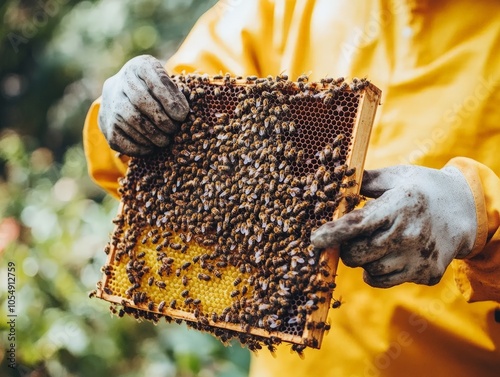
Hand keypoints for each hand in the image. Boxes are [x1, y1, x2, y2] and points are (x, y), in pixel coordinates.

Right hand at [98, 55, 188, 155]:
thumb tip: (183, 113)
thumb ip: (175, 92)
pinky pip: (121, 138)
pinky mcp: (106, 124)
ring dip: (153, 135)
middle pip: (141, 101)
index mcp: (139, 67)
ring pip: (132, 121)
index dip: (169, 99)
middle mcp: (120, 82)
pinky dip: (139, 146)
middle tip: (174, 129)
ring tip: (165, 140)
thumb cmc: (151, 90)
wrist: (121, 95)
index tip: (182, 115)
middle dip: (162, 119)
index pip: (154, 79)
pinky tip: (150, 146)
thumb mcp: (165, 82)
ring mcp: (110, 103)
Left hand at [310, 165, 476, 287]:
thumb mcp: (396, 176)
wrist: (465, 211)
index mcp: (399, 206)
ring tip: (373, 243)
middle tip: (349, 239)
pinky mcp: (426, 273)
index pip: (358, 224)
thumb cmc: (422, 188)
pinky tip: (384, 256)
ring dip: (362, 260)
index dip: (333, 233)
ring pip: (369, 270)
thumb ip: (364, 180)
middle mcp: (409, 234)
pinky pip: (385, 281)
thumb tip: (333, 179)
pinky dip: (375, 272)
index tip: (314, 239)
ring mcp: (419, 257)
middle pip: (358, 253)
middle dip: (345, 248)